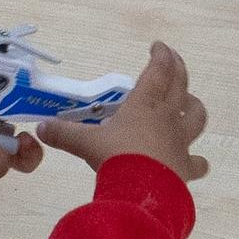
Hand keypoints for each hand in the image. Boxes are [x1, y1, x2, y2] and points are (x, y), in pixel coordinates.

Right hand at [41, 41, 208, 182]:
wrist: (142, 191)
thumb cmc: (116, 158)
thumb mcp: (85, 143)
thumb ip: (64, 134)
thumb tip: (41, 129)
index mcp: (144, 104)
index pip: (158, 71)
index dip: (161, 55)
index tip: (159, 46)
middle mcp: (167, 117)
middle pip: (180, 86)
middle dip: (178, 69)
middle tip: (174, 61)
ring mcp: (180, 141)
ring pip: (196, 117)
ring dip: (194, 107)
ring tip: (190, 104)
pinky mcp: (186, 167)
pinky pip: (198, 162)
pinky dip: (198, 161)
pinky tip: (196, 163)